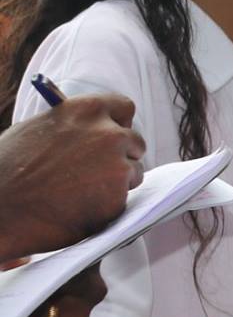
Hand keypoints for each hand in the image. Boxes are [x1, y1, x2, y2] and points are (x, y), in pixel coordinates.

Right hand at [0, 93, 146, 259]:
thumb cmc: (5, 171)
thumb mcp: (35, 131)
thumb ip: (70, 126)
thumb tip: (89, 127)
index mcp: (86, 111)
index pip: (123, 108)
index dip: (119, 123)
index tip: (115, 134)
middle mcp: (109, 134)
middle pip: (134, 142)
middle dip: (122, 156)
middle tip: (99, 172)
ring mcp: (117, 166)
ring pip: (133, 172)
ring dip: (116, 183)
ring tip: (79, 194)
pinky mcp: (117, 197)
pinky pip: (122, 200)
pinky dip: (107, 206)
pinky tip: (78, 209)